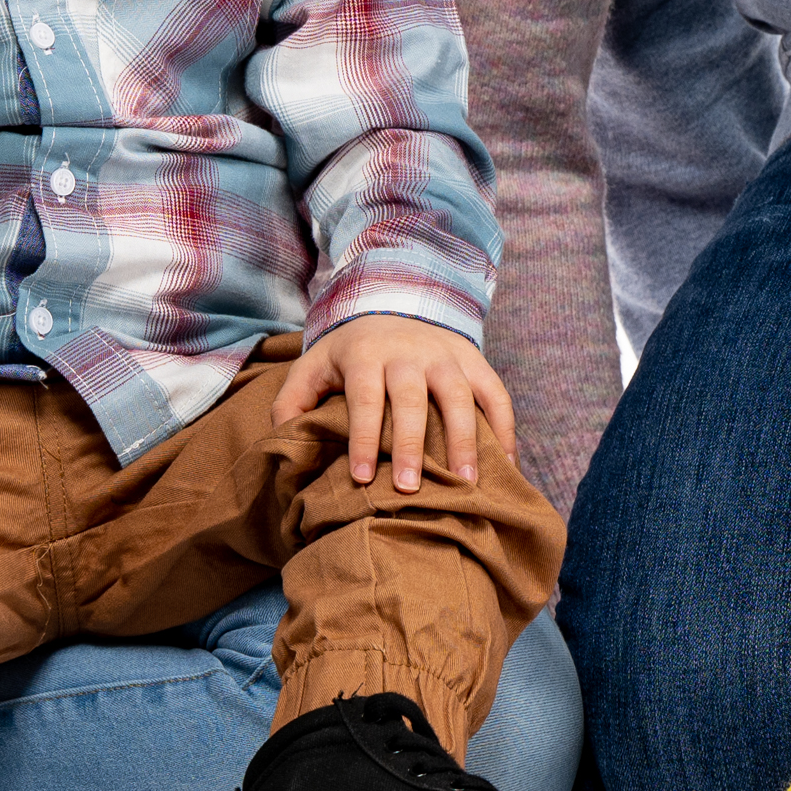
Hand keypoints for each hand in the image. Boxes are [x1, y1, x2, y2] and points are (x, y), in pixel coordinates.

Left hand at [281, 316, 515, 494]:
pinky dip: (505, 428)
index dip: (363, 438)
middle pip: (411, 399)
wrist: (390, 303)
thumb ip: (292, 403)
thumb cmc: (347, 354)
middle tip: (410, 488)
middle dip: (410, 444)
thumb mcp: (312, 368)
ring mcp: (445, 355)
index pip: (365, 398)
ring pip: (459, 396)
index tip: (362, 478)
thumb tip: (284, 442)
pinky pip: (495, 393)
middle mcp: (408, 351)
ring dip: (464, 440)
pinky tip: (506, 466)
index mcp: (365, 355)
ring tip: (466, 484)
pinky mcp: (473, 360)